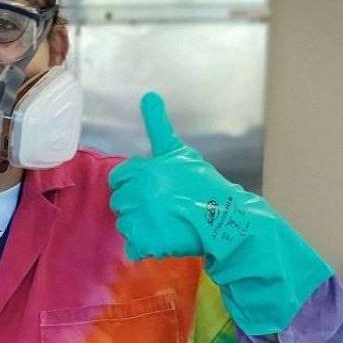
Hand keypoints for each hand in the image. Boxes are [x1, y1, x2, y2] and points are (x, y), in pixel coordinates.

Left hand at [107, 92, 330, 335]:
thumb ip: (159, 127)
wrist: (224, 219)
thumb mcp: (180, 152)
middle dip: (136, 205)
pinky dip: (144, 246)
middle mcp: (140, 193)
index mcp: (145, 170)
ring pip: (125, 224)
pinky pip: (132, 247)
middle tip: (162, 208)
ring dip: (140, 226)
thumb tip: (148, 95)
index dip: (131, 184)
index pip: (118, 178)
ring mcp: (142, 218)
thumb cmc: (203, 184)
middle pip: (119, 202)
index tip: (149, 190)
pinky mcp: (147, 242)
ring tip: (165, 223)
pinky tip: (163, 239)